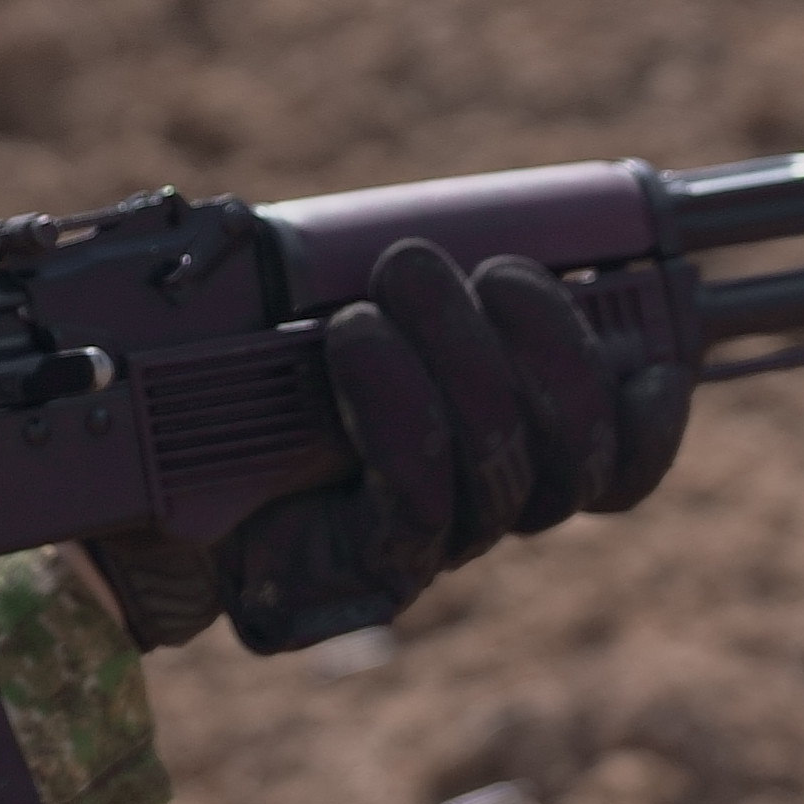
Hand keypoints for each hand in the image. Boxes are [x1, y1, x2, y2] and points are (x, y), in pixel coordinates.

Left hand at [108, 241, 687, 654]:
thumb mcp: (354, 294)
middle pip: (573, 453)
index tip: (656, 353)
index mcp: (514, 445)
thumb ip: (441, 272)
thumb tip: (508, 231)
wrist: (147, 451)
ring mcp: (433, 547)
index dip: (651, 420)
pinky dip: (395, 407)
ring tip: (390, 279)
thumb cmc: (256, 359)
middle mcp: (487, 507)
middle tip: (469, 261)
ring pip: (501, 465)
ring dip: (455, 355)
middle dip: (540, 337)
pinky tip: (359, 338)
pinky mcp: (367, 571)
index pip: (619, 465)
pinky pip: (418, 502)